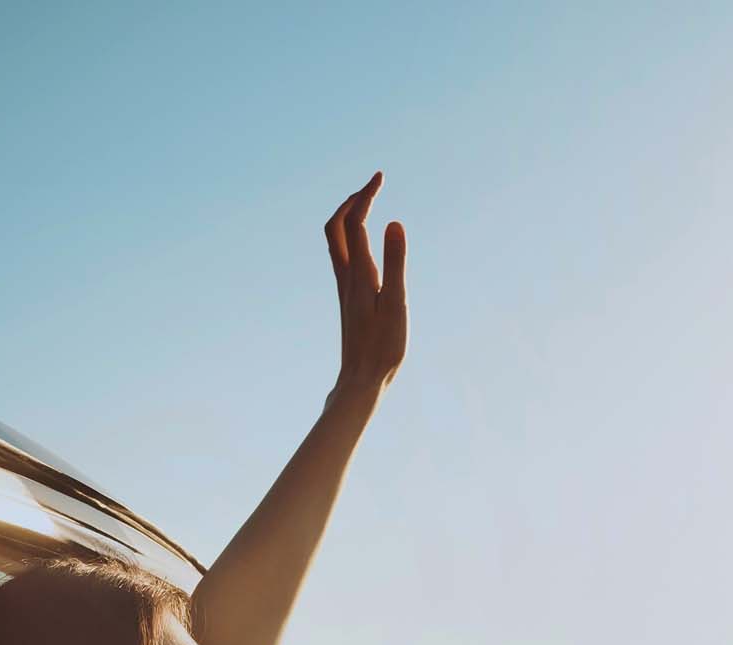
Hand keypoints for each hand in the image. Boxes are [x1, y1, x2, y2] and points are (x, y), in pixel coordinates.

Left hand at [324, 171, 406, 395]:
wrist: (360, 380)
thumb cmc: (383, 347)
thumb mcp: (397, 304)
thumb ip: (396, 262)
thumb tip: (394, 222)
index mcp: (358, 274)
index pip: (355, 222)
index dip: (366, 195)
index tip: (380, 175)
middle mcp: (346, 276)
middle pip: (335, 225)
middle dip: (352, 200)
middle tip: (374, 184)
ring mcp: (344, 287)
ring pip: (335, 240)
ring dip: (347, 215)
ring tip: (368, 202)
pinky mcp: (347, 297)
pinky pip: (342, 255)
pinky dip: (350, 235)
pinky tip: (365, 240)